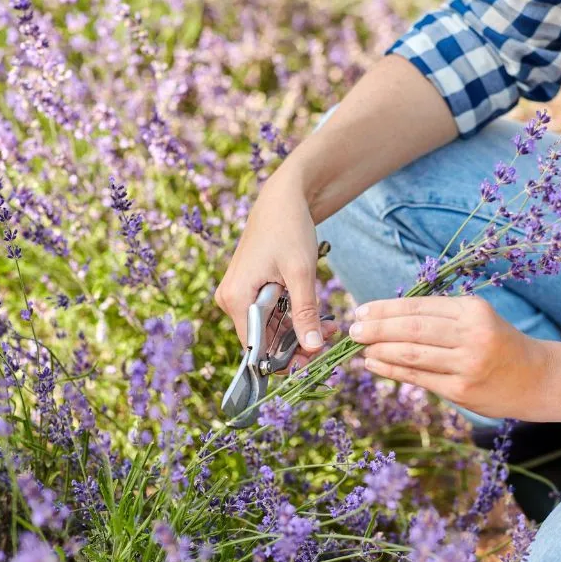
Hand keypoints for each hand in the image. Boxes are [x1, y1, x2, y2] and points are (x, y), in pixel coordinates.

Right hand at [215, 173, 325, 367]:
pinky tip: (318, 319)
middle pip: (263, 341)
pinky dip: (293, 320)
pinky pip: (270, 316)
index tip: (314, 363)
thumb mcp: (301, 273)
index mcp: (236, 298)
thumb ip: (305, 313)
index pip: (256, 348)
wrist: (283, 198)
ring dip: (299, 333)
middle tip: (329, 343)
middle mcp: (231, 300)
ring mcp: (239, 296)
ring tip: (329, 329)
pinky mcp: (250, 290)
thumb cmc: (289, 229)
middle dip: (297, 346)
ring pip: (269, 330)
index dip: (285, 360)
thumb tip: (312, 348)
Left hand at [348, 296, 551, 418]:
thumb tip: (388, 315)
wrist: (537, 379)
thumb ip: (441, 316)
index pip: (420, 306)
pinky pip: (419, 378)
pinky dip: (392, 371)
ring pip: (412, 354)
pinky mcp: (462, 391)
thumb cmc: (499, 344)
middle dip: (377, 328)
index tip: (362, 309)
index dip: (386, 308)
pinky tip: (374, 364)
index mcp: (473, 310)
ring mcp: (467, 365)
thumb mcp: (478, 319)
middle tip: (353, 329)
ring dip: (380, 350)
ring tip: (360, 347)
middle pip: (412, 328)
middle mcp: (471, 335)